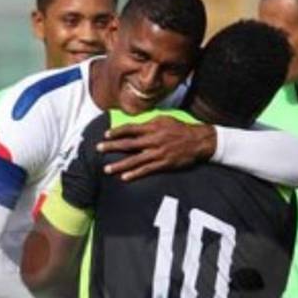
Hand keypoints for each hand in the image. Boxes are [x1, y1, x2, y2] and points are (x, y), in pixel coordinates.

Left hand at [99, 117, 215, 180]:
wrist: (199, 141)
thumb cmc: (181, 128)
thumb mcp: (165, 119)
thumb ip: (149, 122)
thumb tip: (135, 124)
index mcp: (153, 127)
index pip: (130, 129)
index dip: (117, 131)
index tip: (106, 134)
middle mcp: (153, 140)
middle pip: (128, 144)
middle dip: (112, 147)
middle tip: (98, 149)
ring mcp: (158, 153)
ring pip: (135, 160)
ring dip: (119, 165)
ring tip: (107, 169)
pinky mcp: (163, 164)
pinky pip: (147, 170)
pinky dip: (135, 174)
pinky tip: (124, 178)